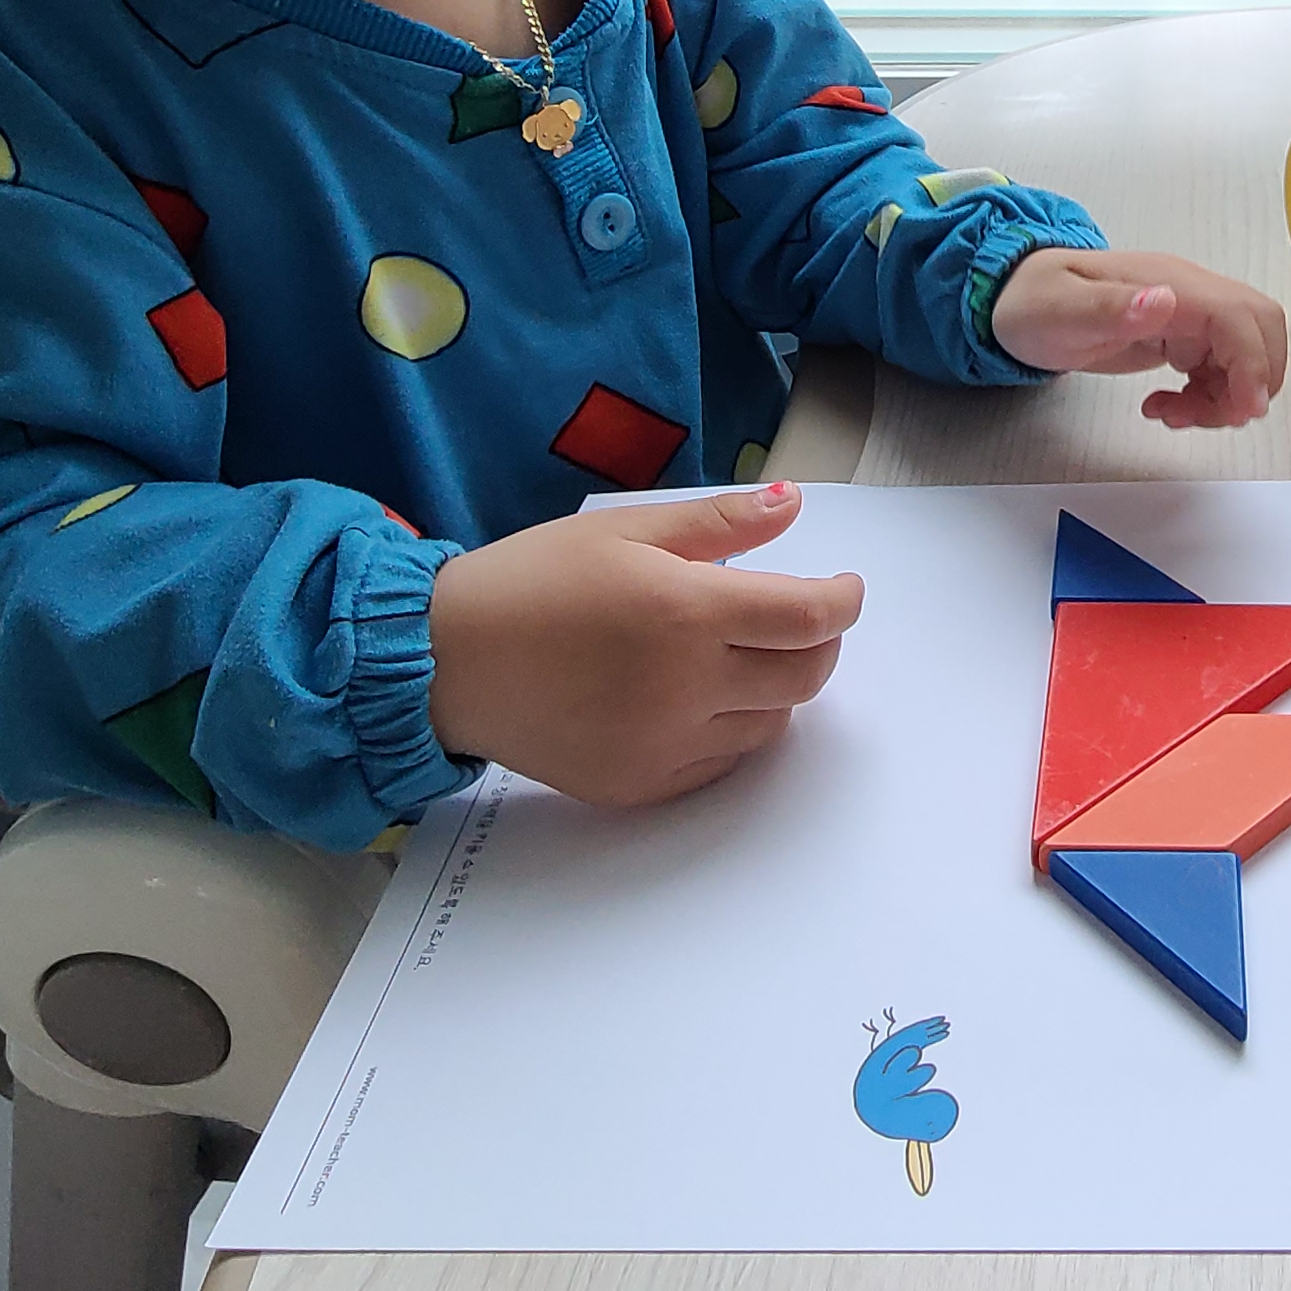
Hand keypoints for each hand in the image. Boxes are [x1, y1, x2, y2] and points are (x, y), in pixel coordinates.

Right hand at [423, 482, 860, 806]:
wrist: (446, 662)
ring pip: (770, 724)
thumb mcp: (624, 529)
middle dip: (818, 644)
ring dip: (775, 688)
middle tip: (797, 619)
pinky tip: (700, 698)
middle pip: (805, 676)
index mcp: (685, 611)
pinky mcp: (642, 785)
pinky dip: (731, 729)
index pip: (810, 618)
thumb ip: (718, 523)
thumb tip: (794, 505)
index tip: (843, 588)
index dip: (843, 601)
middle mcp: (686, 687)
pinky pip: (721, 762)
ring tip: (737, 654)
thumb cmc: (531, 581)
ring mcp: (665, 745)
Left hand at [990, 246, 1288, 428]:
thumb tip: (1165, 300)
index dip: (1253, 364)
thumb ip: (1112, 307)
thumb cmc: (1033, 303)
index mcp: (1170, 283)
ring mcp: (1187, 316)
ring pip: (1243, 354)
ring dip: (1226, 396)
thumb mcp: (1060, 310)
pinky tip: (1164, 407)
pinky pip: (1219, 368)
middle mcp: (1189, 294)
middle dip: (1252, 381)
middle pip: (1260, 330)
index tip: (1243, 411)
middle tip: (1208, 418)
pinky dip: (1208, 397)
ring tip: (1170, 416)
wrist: (1012, 302)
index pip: (1239, 317)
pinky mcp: (1180, 337)